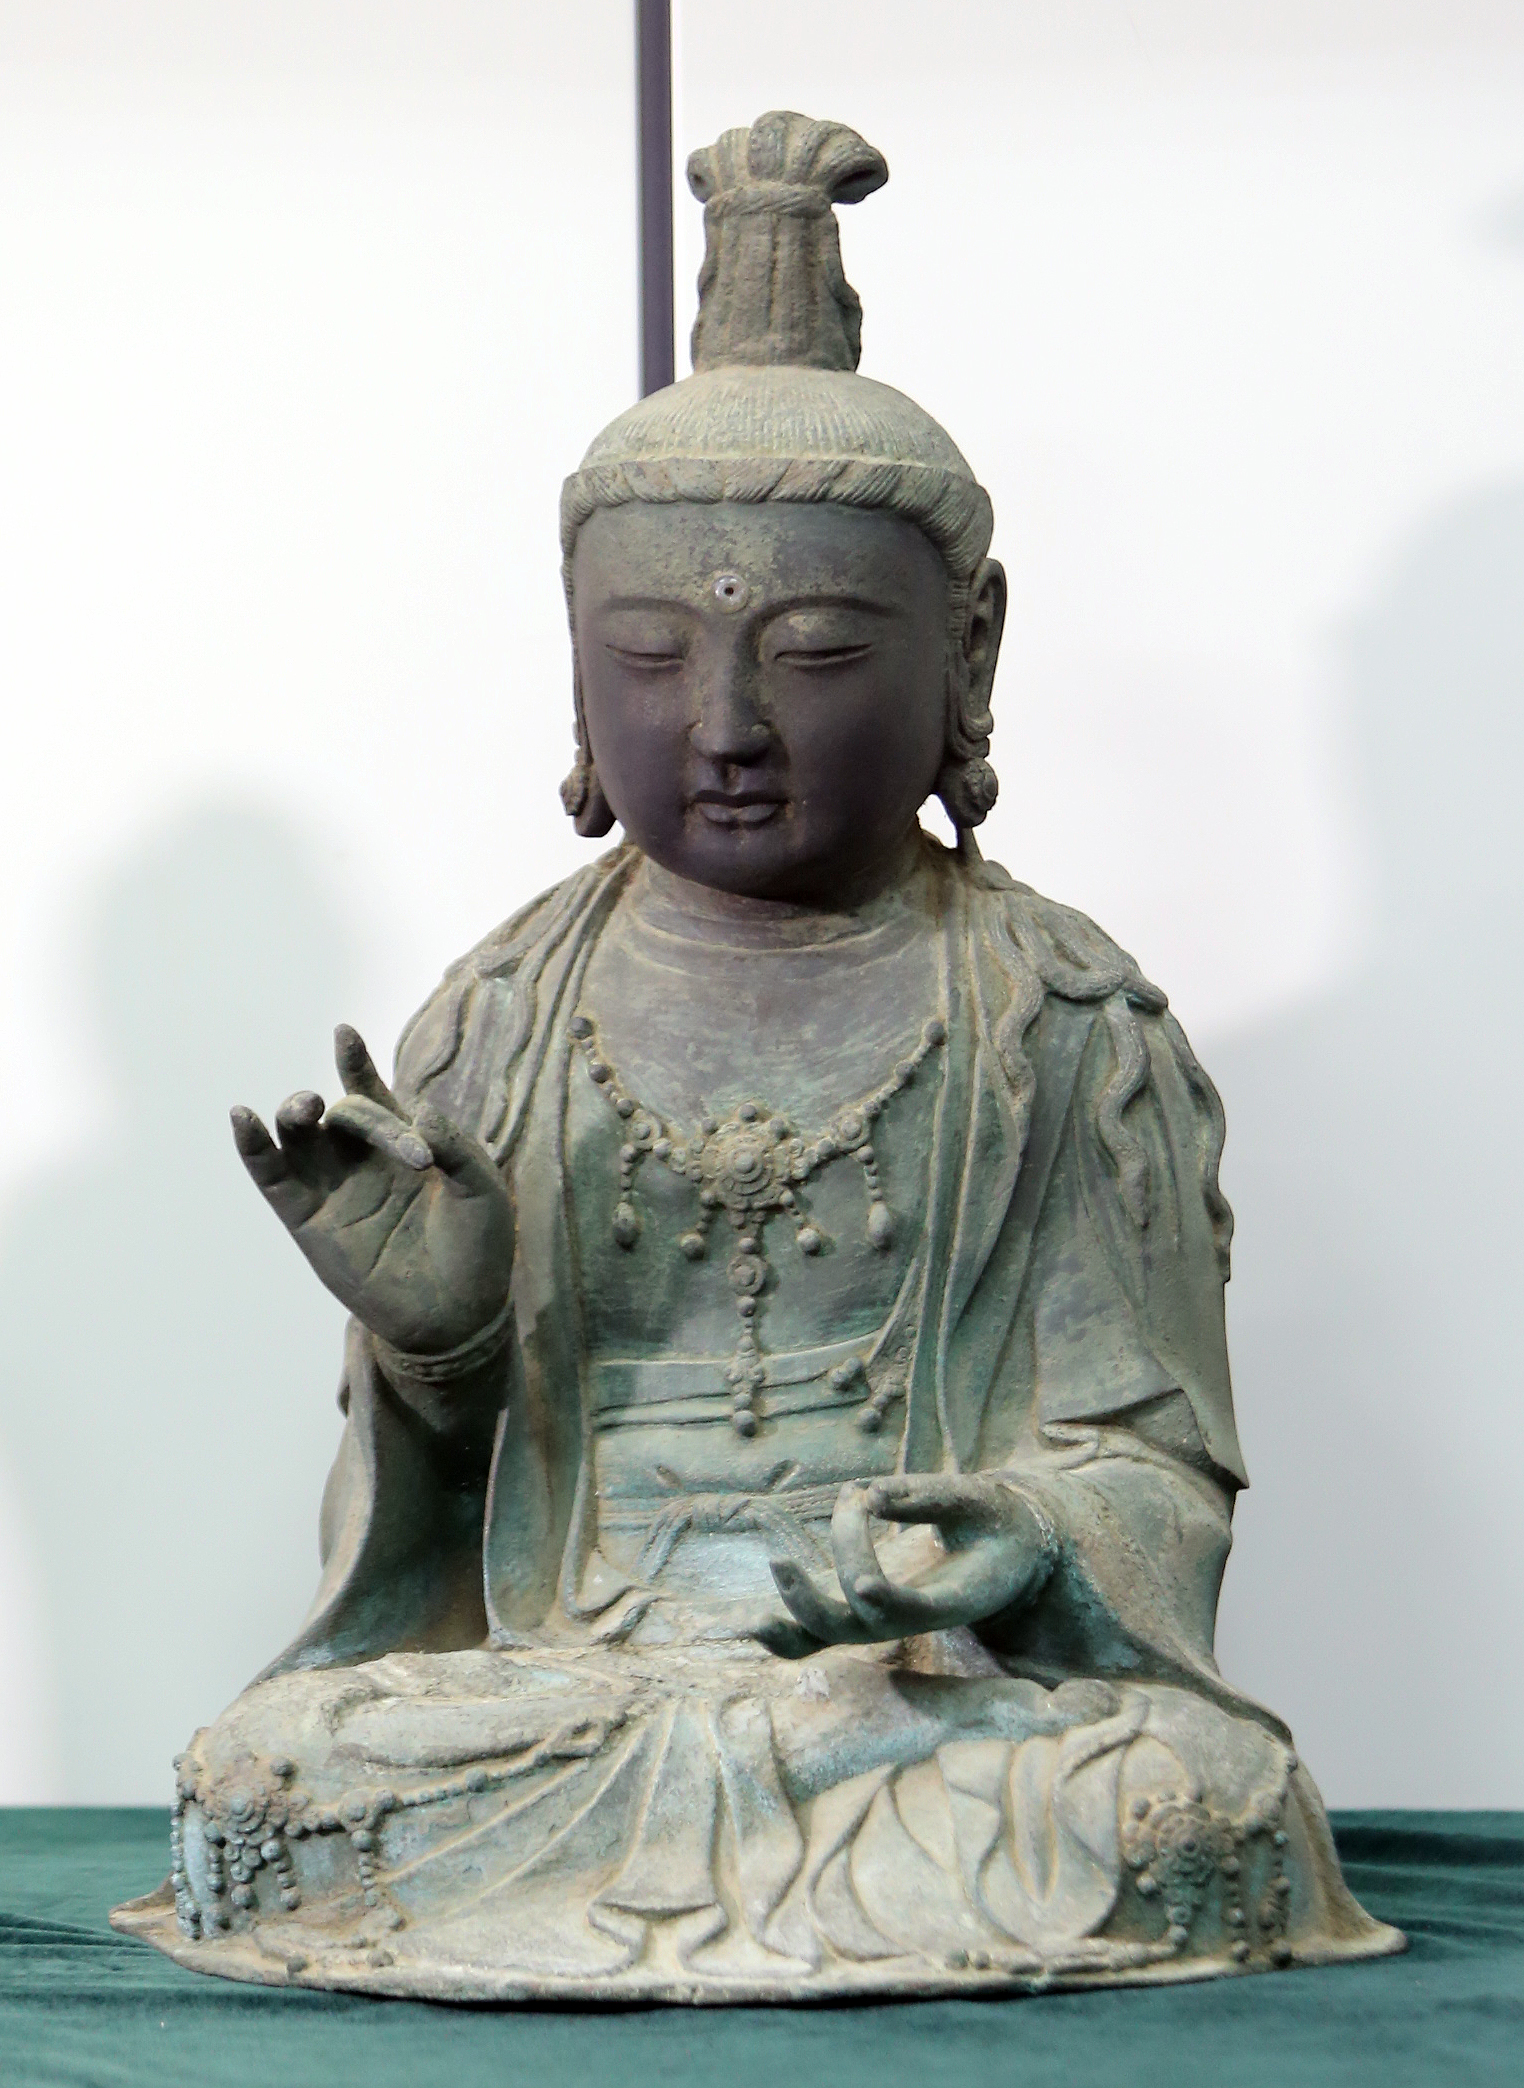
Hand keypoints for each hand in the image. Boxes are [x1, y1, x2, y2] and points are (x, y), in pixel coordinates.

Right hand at [231, 1025, 514, 1356]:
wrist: (460, 1312)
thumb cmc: (477, 1247)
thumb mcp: (481, 1189)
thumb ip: (455, 1146)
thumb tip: (420, 1111)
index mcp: (403, 1140)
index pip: (371, 1091)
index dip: (355, 1062)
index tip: (343, 1033)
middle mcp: (361, 1157)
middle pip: (344, 1111)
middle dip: (371, 1120)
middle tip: (415, 1157)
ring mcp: (331, 1186)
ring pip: (297, 1132)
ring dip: (296, 1110)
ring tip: (307, 1108)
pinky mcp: (307, 1218)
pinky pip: (271, 1175)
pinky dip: (253, 1145)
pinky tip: (241, 1116)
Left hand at [768, 1473, 1053, 1645]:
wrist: (1004, 1555)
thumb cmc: (993, 1524)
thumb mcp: (976, 1500)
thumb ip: (927, 1497)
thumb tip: (867, 1493)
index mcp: (948, 1601)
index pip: (910, 1610)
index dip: (883, 1597)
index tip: (860, 1580)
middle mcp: (908, 1619)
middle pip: (855, 1626)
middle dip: (821, 1590)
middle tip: (816, 1528)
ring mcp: (878, 1620)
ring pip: (827, 1637)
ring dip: (791, 1616)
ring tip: (771, 1567)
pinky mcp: (858, 1613)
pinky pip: (816, 1635)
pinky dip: (785, 1635)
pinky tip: (753, 1622)